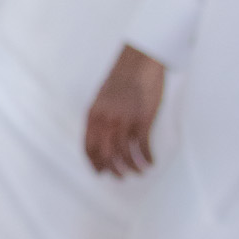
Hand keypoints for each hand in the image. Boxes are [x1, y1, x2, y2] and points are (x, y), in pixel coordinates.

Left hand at [85, 44, 164, 175]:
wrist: (139, 61)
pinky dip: (146, 158)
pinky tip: (150, 162)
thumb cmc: (122, 78)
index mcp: (93, 115)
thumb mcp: (102, 98)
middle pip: (106, 155)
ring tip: (138, 172)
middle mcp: (106, 120)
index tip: (100, 173)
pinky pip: (143, 146)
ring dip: (132, 168)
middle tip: (121, 177)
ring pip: (125, 154)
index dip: (94, 163)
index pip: (88, 147)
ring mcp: (124, 120)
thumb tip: (101, 136)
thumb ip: (99, 117)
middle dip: (113, 170)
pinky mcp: (142, 119)